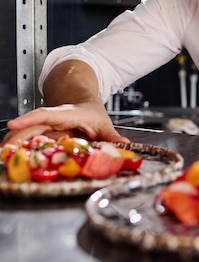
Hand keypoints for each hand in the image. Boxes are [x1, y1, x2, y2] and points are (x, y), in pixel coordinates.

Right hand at [1, 102, 128, 145]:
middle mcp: (53, 119)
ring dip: (13, 143)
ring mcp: (47, 126)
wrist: (85, 105)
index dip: (30, 119)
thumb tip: (123, 144)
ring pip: (26, 133)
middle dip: (14, 137)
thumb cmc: (93, 114)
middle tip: (2, 151)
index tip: (14, 124)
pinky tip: (10, 157)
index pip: (46, 114)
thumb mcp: (105, 124)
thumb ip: (112, 136)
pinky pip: (30, 140)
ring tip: (2, 156)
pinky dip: (19, 148)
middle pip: (31, 126)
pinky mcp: (44, 134)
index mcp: (67, 114)